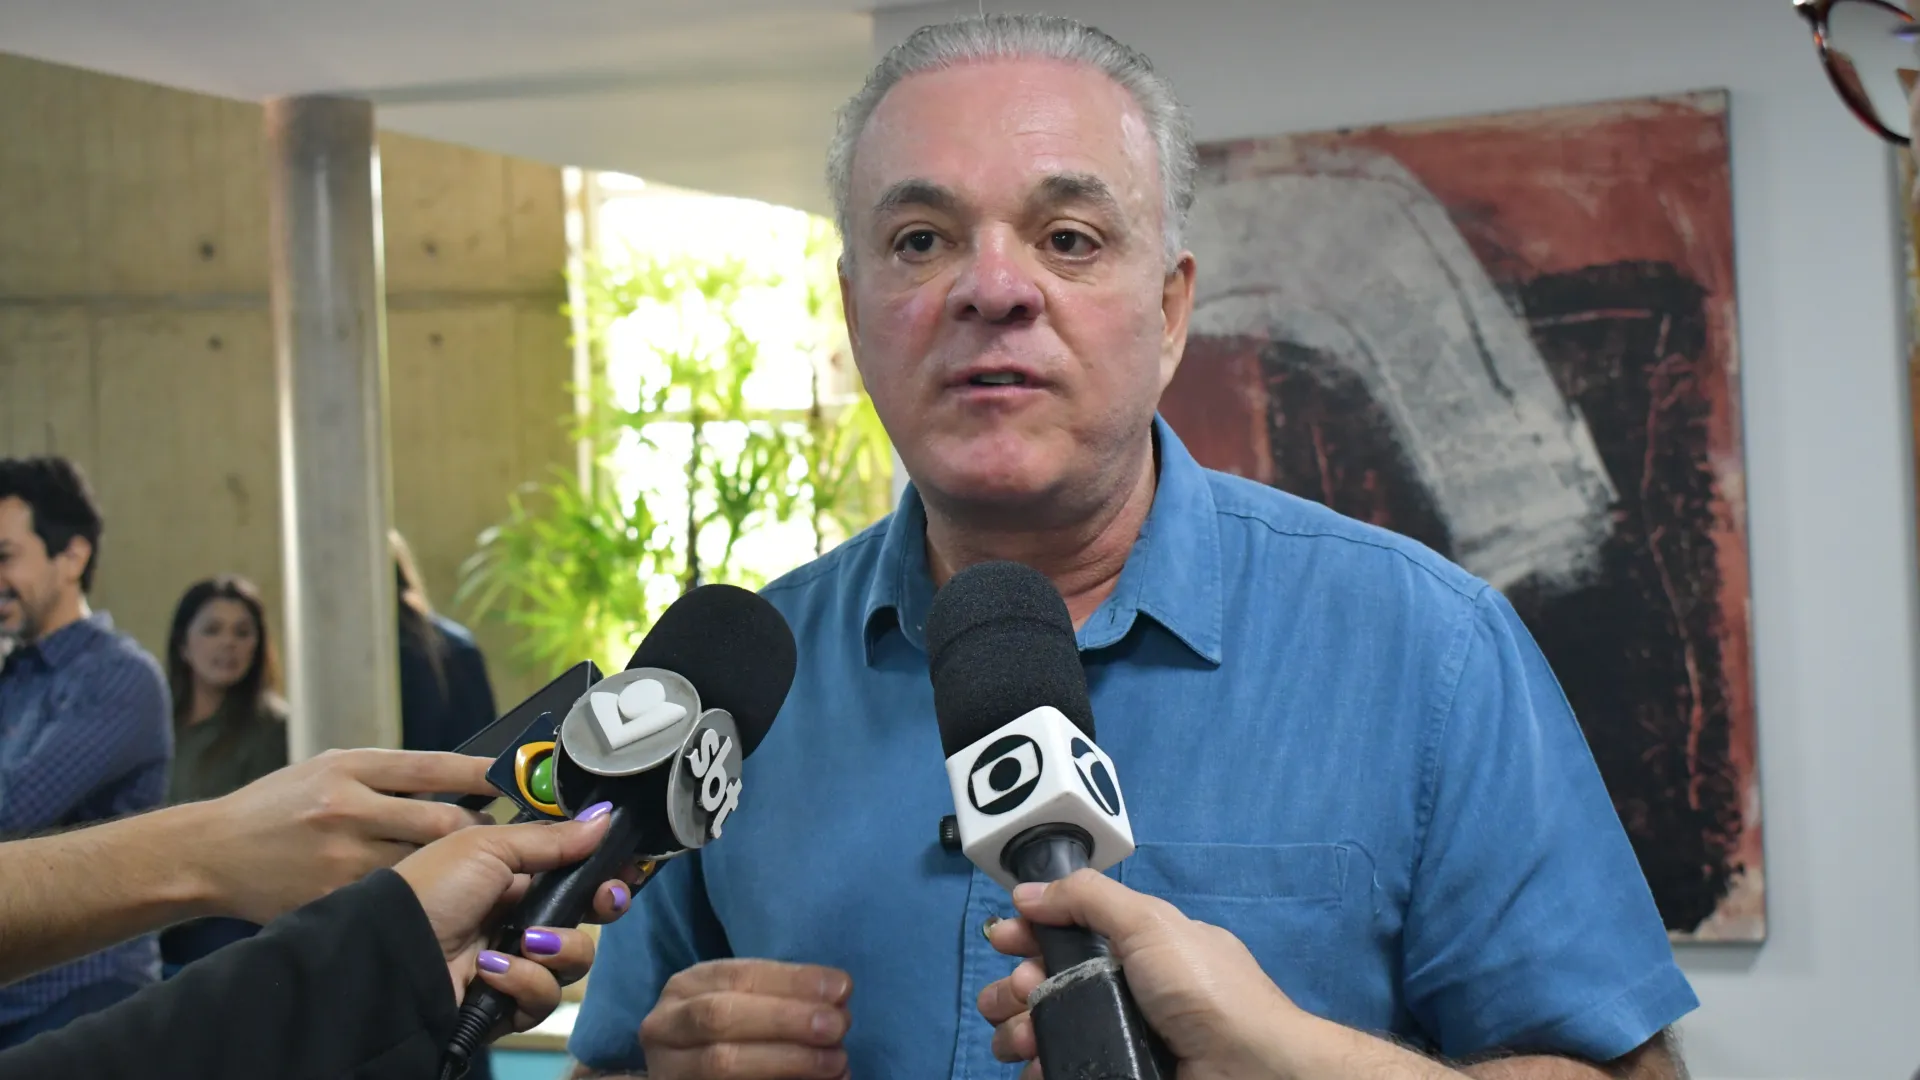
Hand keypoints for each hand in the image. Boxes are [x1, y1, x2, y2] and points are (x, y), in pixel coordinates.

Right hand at [186, 748, 499, 924]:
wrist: (210, 853)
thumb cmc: (277, 805)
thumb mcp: (330, 767)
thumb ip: (391, 773)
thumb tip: (463, 777)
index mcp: (349, 770)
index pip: (434, 768)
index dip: (485, 774)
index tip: (520, 781)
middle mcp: (347, 812)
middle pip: (442, 821)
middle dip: (480, 828)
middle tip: (502, 832)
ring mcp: (341, 862)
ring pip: (426, 864)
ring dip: (457, 865)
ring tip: (473, 865)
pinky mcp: (336, 901)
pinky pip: (397, 896)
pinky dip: (423, 893)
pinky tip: (435, 894)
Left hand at [394, 803, 635, 1033]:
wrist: (390, 953)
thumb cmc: (432, 888)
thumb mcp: (488, 847)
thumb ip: (552, 838)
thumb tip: (606, 816)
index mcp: (514, 880)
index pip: (576, 877)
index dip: (604, 875)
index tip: (625, 870)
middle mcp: (518, 921)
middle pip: (586, 919)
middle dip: (602, 908)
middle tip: (605, 902)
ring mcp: (513, 965)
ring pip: (573, 961)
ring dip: (557, 950)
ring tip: (523, 944)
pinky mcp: (505, 1005)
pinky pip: (541, 997)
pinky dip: (523, 983)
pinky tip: (493, 972)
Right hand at [638, 958, 853, 1079]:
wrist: (692, 1071)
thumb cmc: (731, 1031)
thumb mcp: (745, 1004)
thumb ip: (783, 999)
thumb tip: (839, 1000)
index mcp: (686, 988)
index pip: (738, 975)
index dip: (792, 981)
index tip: (841, 988)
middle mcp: (665, 1026)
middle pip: (721, 1017)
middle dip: (786, 1019)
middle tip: (837, 1026)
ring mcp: (668, 1069)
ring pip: (721, 1063)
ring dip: (787, 1061)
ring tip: (836, 1062)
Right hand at [979, 870, 1303, 1079]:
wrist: (1249, 1069)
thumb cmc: (1205, 990)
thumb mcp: (1150, 923)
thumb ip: (1088, 899)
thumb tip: (1027, 892)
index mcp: (1134, 947)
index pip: (1068, 932)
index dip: (1030, 932)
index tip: (1003, 938)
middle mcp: (1122, 991)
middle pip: (1047, 984)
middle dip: (1015, 985)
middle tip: (1017, 994)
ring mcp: (1117, 1037)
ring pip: (1045, 1030)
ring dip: (1017, 1029)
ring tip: (1020, 1038)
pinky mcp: (1113, 1074)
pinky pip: (1062, 1068)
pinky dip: (1038, 1068)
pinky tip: (1036, 1066)